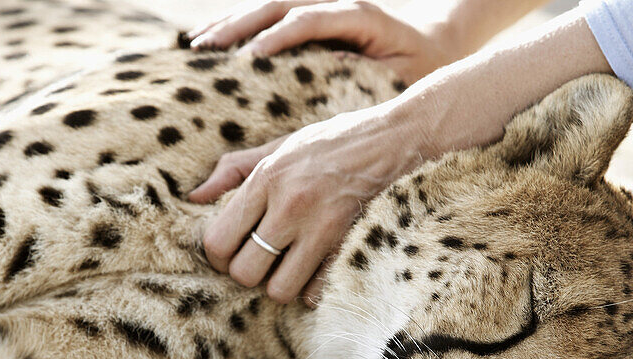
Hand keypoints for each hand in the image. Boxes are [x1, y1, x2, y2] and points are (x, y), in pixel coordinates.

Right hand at [189, 0, 457, 85]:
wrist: (435, 42)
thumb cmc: (419, 68)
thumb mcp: (401, 77)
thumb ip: (369, 75)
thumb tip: (330, 69)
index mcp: (358, 15)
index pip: (309, 17)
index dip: (279, 35)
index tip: (251, 56)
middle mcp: (335, 2)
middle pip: (278, 4)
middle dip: (239, 25)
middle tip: (206, 48)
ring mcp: (321, 5)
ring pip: (268, 5)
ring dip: (231, 22)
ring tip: (197, 45)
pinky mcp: (312, 16)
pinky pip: (270, 16)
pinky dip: (240, 26)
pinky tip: (212, 40)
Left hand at [190, 101, 422, 305]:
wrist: (392, 140)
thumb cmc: (330, 143)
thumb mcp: (278, 146)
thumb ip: (233, 170)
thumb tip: (193, 198)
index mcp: (266, 179)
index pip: (218, 240)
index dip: (218, 256)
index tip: (230, 251)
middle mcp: (289, 206)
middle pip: (244, 272)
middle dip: (248, 274)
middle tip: (259, 262)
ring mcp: (321, 229)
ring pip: (278, 290)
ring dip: (279, 285)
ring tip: (286, 268)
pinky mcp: (348, 245)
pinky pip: (315, 292)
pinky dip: (311, 290)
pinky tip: (313, 271)